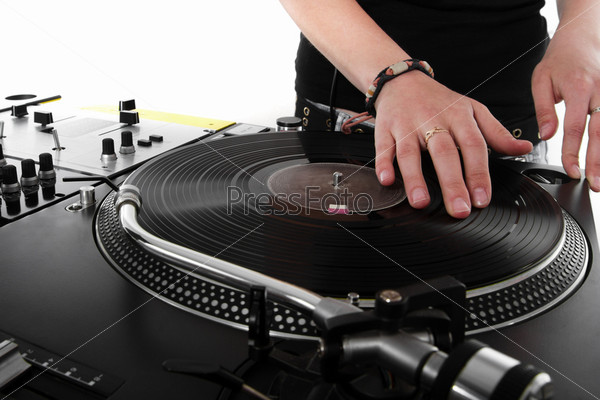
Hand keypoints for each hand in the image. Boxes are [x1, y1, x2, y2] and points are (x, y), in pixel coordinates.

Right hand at [374, 71, 532, 217]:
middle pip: (444, 153)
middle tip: (459, 209)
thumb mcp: (472, 110)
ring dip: (415, 178)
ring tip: (420, 201)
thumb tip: (523, 148)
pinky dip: (383, 164)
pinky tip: (387, 180)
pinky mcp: (385, 128)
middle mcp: (433, 120)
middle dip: (452, 183)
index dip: (478, 173)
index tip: (481, 198)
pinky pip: (383, 147)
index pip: (473, 146)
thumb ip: (496, 132)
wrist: (402, 79)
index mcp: (458, 116)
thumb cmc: (438, 99)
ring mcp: (407, 125)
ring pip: (410, 152)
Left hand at [532, 22, 599, 191]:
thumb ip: (544, 109)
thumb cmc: (560, 59)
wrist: (583, 36)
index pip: (575, 127)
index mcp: (579, 87)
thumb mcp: (542, 80)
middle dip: (598, 161)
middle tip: (594, 183)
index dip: (572, 152)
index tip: (570, 170)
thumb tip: (545, 135)